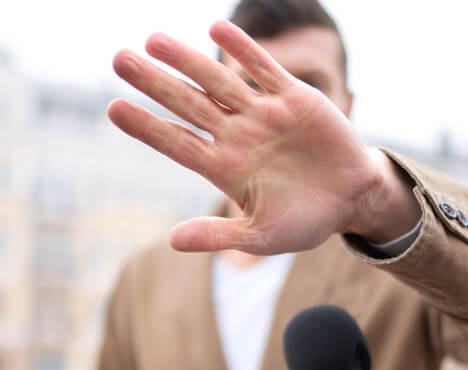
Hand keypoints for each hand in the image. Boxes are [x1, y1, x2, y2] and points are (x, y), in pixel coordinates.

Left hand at [108, 20, 420, 254]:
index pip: (177, 142)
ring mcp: (263, 114)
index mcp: (225, 169)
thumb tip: (173, 241)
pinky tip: (215, 30)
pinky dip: (242, 50)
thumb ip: (219, 236)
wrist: (353, 199)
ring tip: (153, 40)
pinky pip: (263, 69)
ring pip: (218, 81)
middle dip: (154, 82)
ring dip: (187, 60)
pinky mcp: (294, 98)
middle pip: (187, 104)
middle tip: (118, 59)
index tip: (114, 108)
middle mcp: (237, 136)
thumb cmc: (305, 222)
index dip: (146, 126)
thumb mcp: (262, 237)